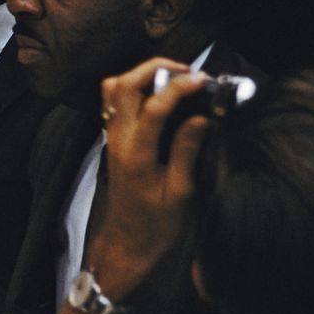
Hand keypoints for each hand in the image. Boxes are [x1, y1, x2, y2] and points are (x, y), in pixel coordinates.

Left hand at [86, 58, 210, 301]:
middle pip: (123, 85)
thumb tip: (201, 118)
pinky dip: (134, 88)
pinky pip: (114, 102)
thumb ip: (188, 151)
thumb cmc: (157, 226)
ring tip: (175, 78)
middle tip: (188, 72)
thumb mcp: (181, 193)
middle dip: (155, 69)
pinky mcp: (113, 140)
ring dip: (142, 75)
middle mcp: (117, 140)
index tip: (203, 80)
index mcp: (136, 154)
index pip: (152, 107)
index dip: (178, 87)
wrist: (127, 244)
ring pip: (113, 89)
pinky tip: (160, 95)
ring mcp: (111, 138)